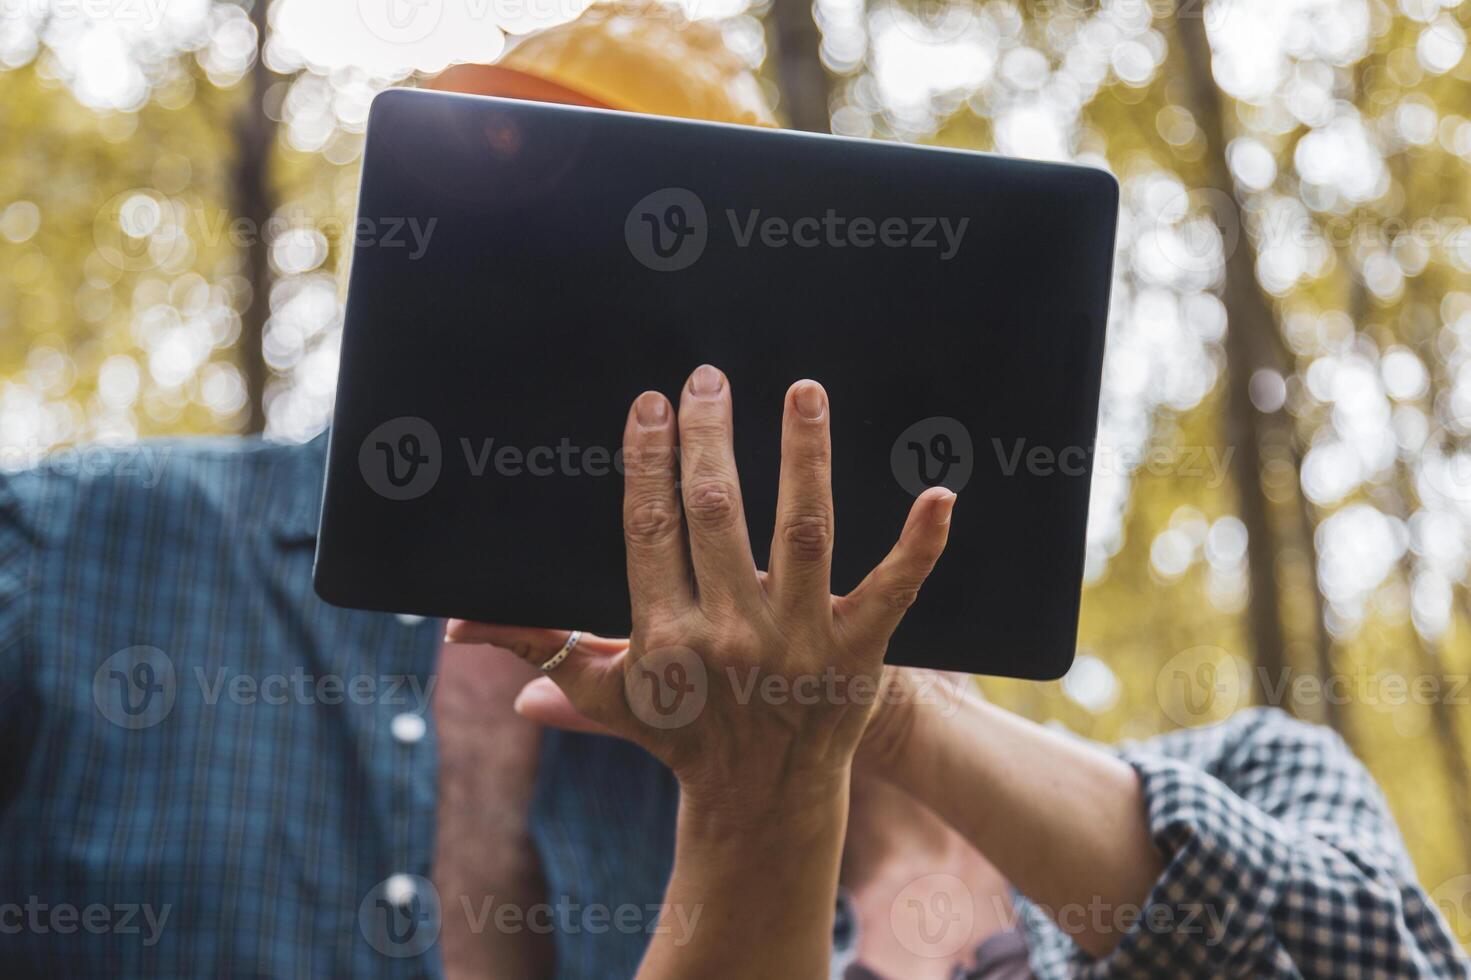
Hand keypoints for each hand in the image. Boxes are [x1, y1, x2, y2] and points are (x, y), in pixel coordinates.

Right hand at [447, 364, 956, 820]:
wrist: (761, 800)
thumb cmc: (677, 735)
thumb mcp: (602, 694)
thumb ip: (535, 647)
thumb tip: (450, 624)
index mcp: (666, 634)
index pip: (651, 528)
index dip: (648, 461)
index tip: (651, 404)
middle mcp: (732, 632)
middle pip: (719, 514)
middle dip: (711, 438)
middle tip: (710, 377)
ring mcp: (801, 641)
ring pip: (805, 530)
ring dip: (803, 456)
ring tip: (802, 390)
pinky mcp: (861, 652)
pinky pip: (894, 590)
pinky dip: (920, 545)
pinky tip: (939, 494)